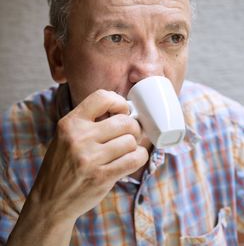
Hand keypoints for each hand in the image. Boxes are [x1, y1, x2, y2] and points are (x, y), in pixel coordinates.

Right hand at [29, 89, 148, 222]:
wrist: (50, 200)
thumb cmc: (62, 164)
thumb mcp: (66, 135)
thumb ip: (89, 121)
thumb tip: (124, 111)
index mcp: (70, 123)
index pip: (102, 97)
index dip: (119, 102)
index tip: (122, 111)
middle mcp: (79, 138)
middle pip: (124, 121)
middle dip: (133, 127)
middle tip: (130, 134)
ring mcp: (90, 158)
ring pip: (131, 141)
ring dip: (135, 145)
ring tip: (127, 149)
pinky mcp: (102, 177)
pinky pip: (134, 159)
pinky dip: (139, 157)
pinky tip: (133, 158)